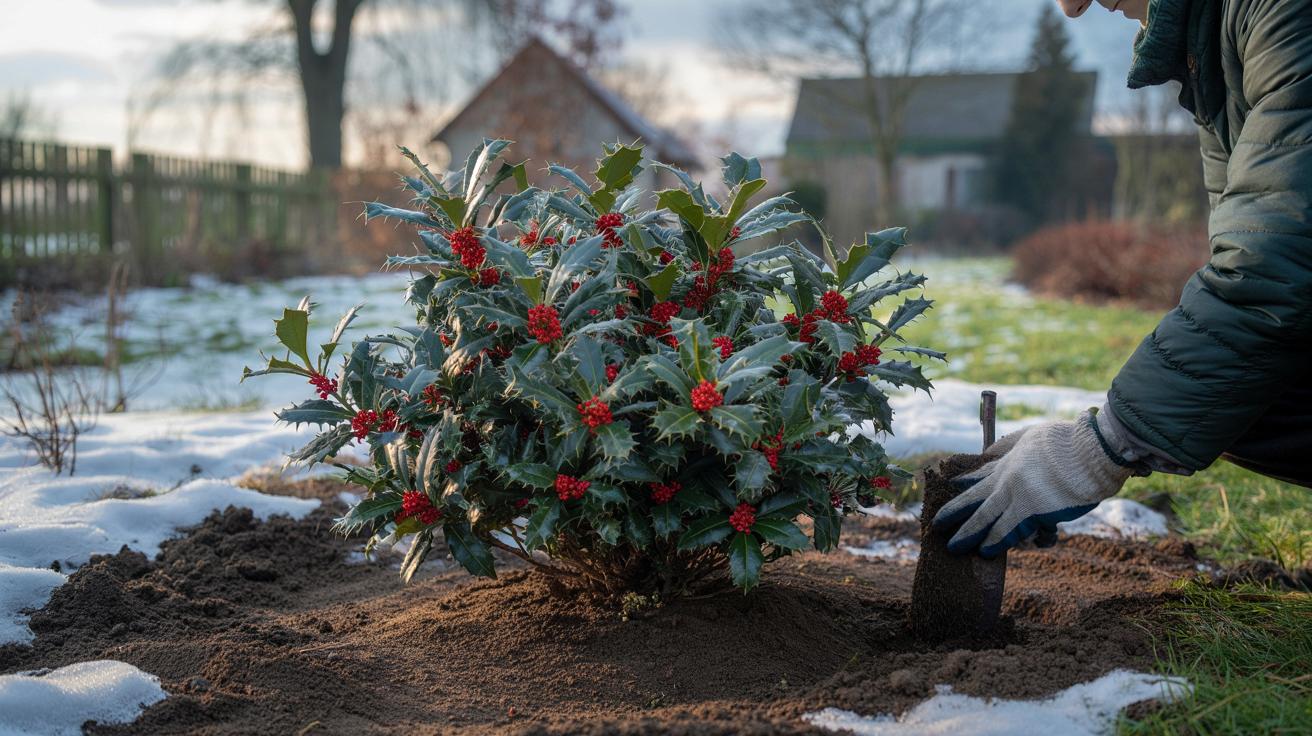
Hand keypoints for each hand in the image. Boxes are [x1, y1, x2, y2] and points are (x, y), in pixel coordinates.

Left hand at [931, 410, 1135, 557]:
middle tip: (936, 524)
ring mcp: (1016, 496)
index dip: (964, 483)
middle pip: (973, 500)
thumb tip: (988, 450)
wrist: (1092, 450)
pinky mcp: (1031, 512)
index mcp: (1008, 461)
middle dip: (953, 514)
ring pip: (984, 520)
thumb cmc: (1069, 441)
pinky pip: (1009, 532)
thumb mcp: (1031, 434)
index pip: (980, 475)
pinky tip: (986, 552)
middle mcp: (1007, 480)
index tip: (951, 486)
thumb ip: (1010, 444)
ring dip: (968, 535)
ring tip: (953, 547)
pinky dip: (997, 542)